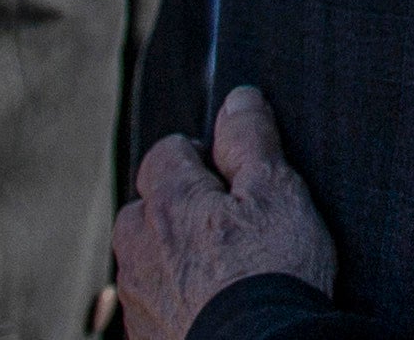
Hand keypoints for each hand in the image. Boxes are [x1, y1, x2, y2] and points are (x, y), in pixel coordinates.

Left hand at [114, 88, 335, 339]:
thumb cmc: (271, 274)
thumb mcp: (277, 191)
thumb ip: (251, 140)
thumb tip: (238, 98)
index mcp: (167, 202)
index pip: (166, 152)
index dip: (205, 157)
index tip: (237, 178)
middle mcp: (138, 247)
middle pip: (147, 207)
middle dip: (181, 208)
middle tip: (231, 225)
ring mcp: (136, 297)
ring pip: (147, 256)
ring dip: (174, 254)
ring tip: (224, 270)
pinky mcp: (143, 335)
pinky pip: (153, 300)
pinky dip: (175, 296)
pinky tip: (212, 303)